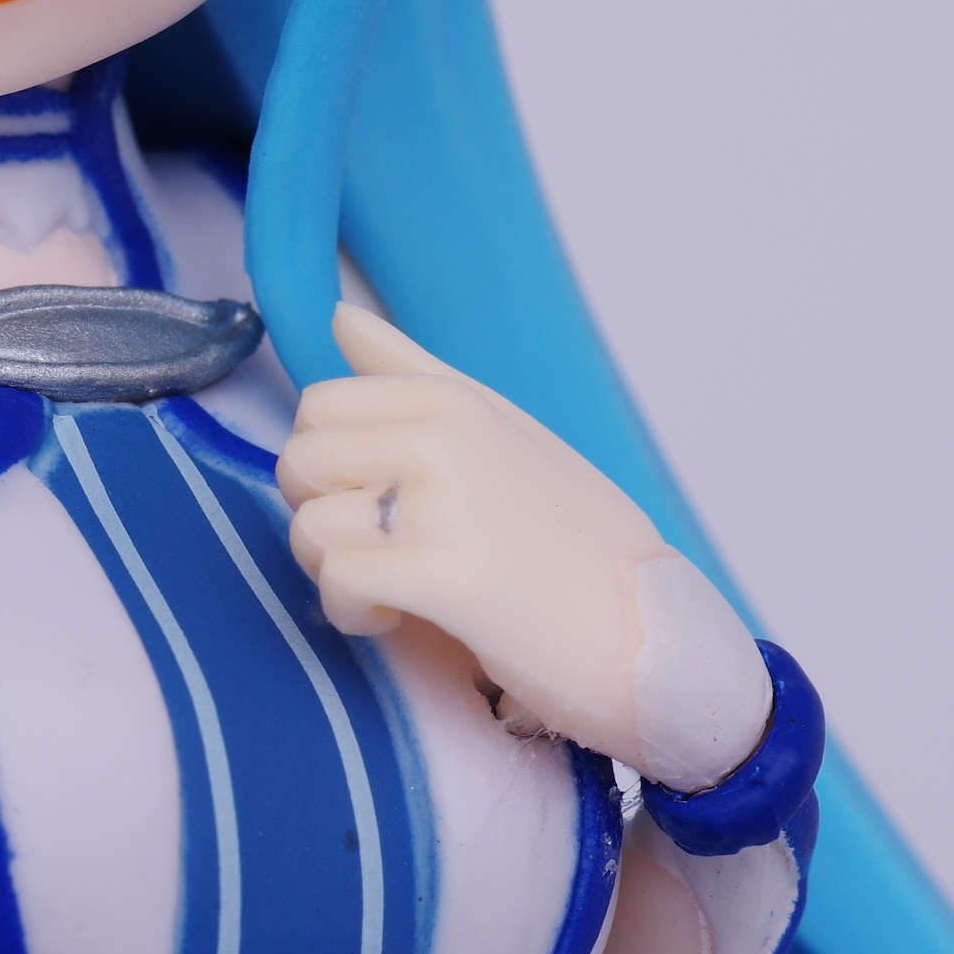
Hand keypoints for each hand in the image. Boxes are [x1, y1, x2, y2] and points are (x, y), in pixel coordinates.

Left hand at [276, 305, 767, 782]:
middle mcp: (443, 436)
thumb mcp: (503, 432)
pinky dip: (350, 611)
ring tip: (391, 589)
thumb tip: (339, 317)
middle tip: (377, 550)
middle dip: (317, 515)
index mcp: (452, 398)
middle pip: (298, 460)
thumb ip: (413, 373)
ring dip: (330, 573)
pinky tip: (396, 619)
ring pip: (306, 525)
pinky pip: (336, 580)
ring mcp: (446, 503)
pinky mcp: (446, 576)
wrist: (655, 635)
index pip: (318, 405)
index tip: (375, 500)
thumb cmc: (576, 541)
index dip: (327, 465)